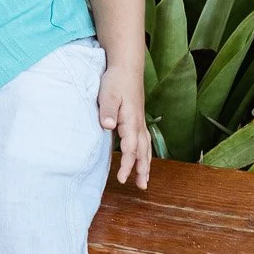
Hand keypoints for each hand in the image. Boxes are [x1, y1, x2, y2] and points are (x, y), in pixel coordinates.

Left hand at [99, 64, 152, 188]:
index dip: (127, 164)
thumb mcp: (108, 94)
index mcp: (131, 120)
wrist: (126, 67)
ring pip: (146, 147)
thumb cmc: (115, 81)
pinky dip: (145, 153)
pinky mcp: (137, 119)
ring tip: (144, 180)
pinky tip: (142, 160)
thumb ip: (107, 111)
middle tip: (141, 186)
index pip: (131, 148)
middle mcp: (138, 124)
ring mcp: (140, 122)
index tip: (121, 178)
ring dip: (146, 164)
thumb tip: (108, 127)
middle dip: (142, 169)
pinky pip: (144, 141)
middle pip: (143, 151)